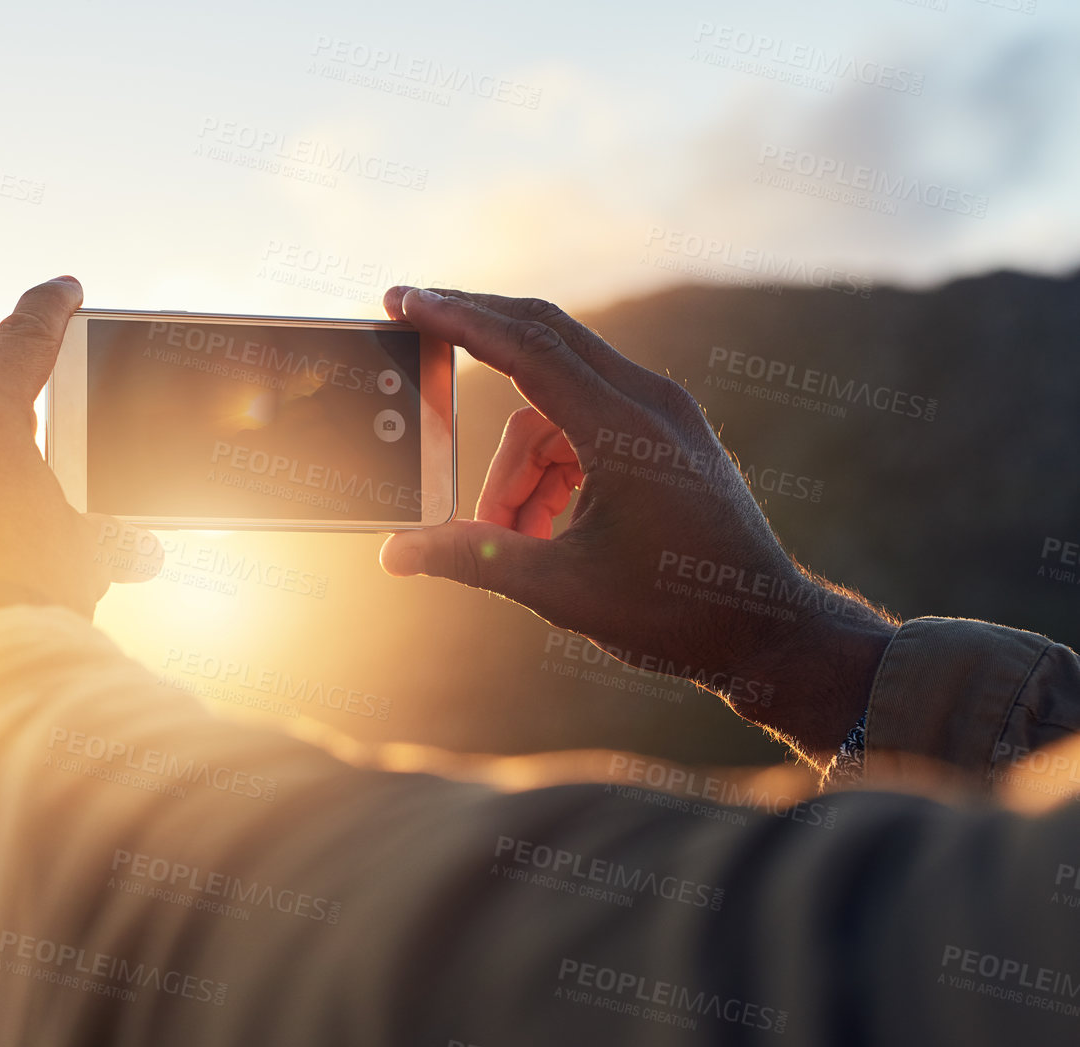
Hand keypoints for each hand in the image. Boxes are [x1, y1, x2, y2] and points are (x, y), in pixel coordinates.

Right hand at [379, 287, 895, 764]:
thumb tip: (395, 553)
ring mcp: (660, 413)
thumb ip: (472, 559)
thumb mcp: (561, 590)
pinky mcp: (662, 433)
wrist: (768, 632)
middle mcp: (648, 402)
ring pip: (550, 406)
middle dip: (471, 334)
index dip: (457, 319)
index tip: (402, 298)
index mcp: (625, 429)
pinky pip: (580, 427)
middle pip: (540, 336)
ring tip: (512, 540)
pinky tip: (544, 532)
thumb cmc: (676, 615)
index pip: (526, 347)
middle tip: (409, 322)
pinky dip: (548, 470)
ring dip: (515, 465)